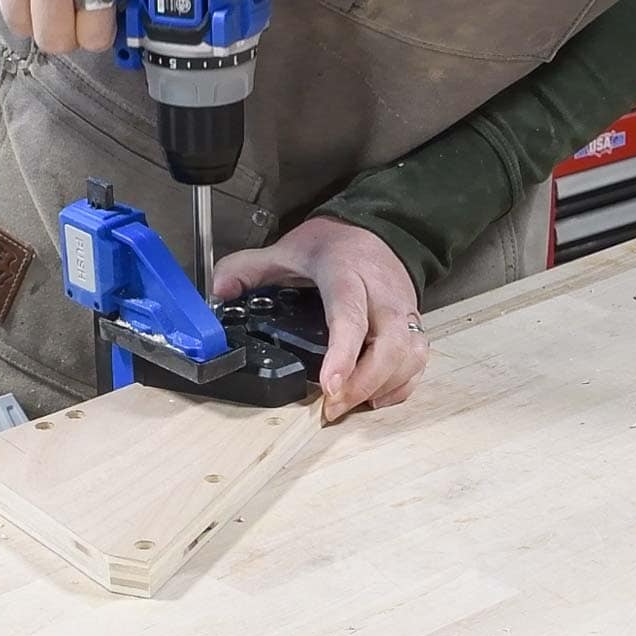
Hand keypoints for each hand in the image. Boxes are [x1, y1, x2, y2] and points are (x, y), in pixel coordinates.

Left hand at [213, 217, 428, 421]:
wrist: (379, 228)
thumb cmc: (334, 245)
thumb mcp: (286, 248)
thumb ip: (248, 268)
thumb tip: (218, 292)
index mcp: (348, 273)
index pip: (350, 314)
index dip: (343, 352)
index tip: (329, 385)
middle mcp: (383, 295)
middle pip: (391, 344)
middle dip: (364, 383)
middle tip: (332, 407)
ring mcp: (404, 311)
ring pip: (409, 357)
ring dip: (381, 388)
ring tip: (347, 406)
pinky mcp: (415, 326)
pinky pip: (417, 363)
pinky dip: (399, 387)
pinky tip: (372, 398)